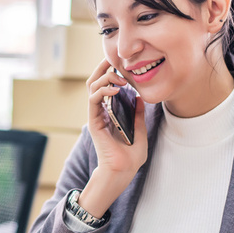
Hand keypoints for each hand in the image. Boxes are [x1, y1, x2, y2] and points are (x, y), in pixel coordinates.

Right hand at [86, 58, 147, 176]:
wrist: (122, 171)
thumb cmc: (130, 157)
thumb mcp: (140, 132)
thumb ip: (139, 115)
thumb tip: (140, 98)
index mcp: (110, 113)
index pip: (106, 87)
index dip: (111, 73)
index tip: (121, 64)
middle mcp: (101, 112)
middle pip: (95, 83)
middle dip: (103, 69)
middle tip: (114, 61)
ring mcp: (96, 116)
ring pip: (92, 88)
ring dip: (105, 78)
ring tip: (119, 78)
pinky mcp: (94, 121)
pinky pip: (93, 100)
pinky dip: (102, 91)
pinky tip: (114, 89)